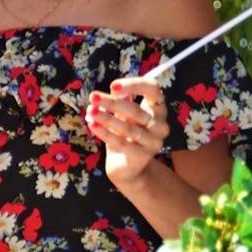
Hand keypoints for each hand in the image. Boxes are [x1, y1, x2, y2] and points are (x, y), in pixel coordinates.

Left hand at [86, 77, 167, 191]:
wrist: (127, 166)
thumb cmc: (125, 134)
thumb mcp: (122, 114)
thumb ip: (121, 102)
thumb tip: (115, 90)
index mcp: (158, 108)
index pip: (153, 89)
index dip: (134, 85)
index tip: (113, 86)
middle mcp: (160, 125)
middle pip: (136, 110)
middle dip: (112, 103)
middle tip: (93, 97)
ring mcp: (154, 142)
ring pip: (128, 127)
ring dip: (106, 117)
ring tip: (90, 110)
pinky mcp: (143, 156)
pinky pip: (121, 142)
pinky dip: (105, 132)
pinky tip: (92, 124)